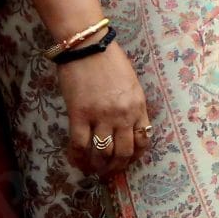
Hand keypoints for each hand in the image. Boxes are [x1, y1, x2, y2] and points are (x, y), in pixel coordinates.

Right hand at [58, 43, 150, 176]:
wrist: (88, 45)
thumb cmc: (109, 59)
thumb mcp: (131, 83)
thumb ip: (132, 105)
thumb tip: (127, 125)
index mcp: (138, 106)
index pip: (143, 141)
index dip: (135, 157)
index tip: (127, 161)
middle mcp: (123, 115)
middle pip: (124, 152)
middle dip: (117, 167)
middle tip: (108, 172)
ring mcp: (101, 116)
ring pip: (103, 153)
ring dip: (98, 166)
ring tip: (92, 170)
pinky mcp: (79, 114)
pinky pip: (79, 144)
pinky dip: (77, 157)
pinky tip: (75, 160)